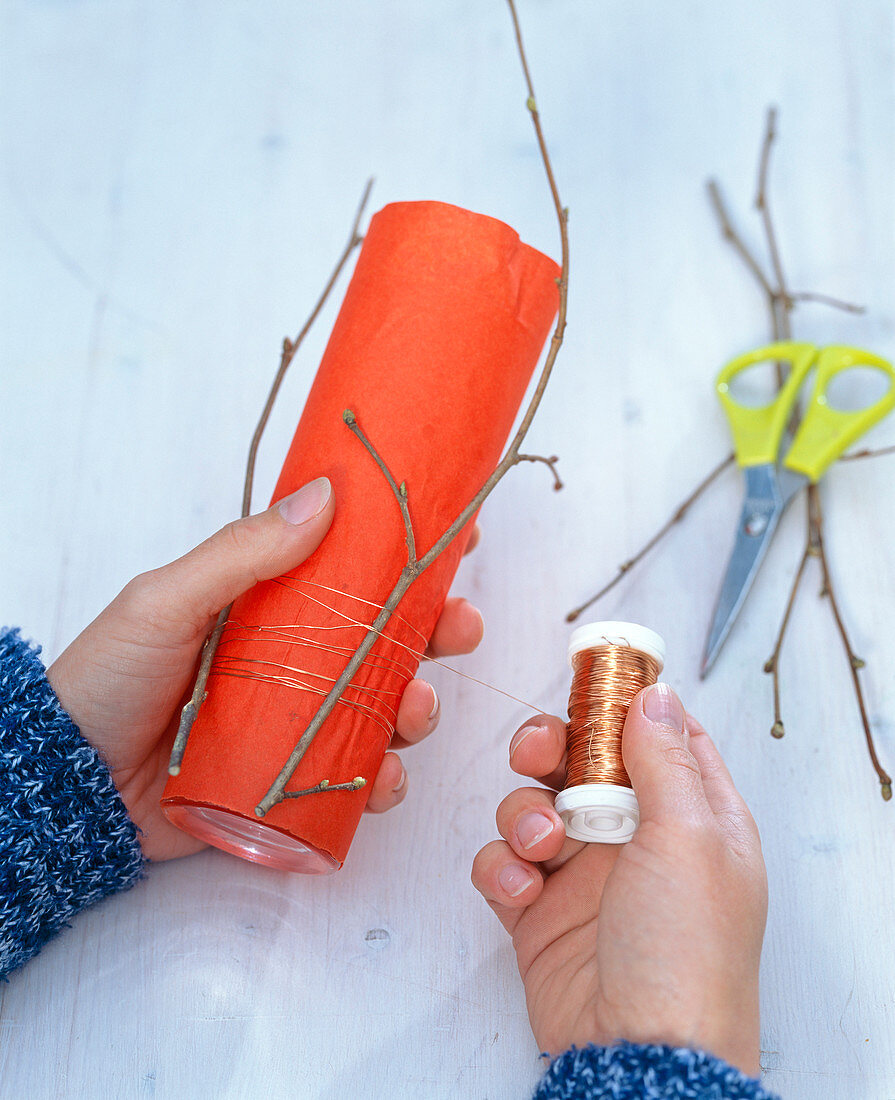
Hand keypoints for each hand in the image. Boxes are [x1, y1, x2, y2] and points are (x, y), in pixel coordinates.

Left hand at [47, 477, 483, 862]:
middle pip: (387, 643)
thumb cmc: (109, 678)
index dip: (409, 557)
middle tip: (459, 626)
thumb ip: (239, 553)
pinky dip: (384, 779)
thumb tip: (323, 497)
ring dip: (420, 708)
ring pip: (384, 711)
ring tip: (417, 710)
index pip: (353, 574)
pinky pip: (356, 780)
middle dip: (437, 633)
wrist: (69, 783)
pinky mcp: (294, 784)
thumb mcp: (166, 602)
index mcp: (272, 610)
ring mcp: (299, 725)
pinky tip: (385, 776)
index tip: (459, 537)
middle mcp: (296, 664)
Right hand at [471, 683, 767, 1076]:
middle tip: (540, 753)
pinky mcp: (538, 911)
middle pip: (583, 762)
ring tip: (541, 846)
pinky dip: (502, 868)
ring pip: (534, 805)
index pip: (660, 736)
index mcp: (692, 817)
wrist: (637, 1055)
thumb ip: (664, 759)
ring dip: (524, 814)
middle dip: (552, 748)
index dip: (624, 702)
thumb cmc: (685, 952)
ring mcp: (584, 875)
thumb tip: (656, 696)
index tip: (591, 674)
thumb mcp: (690, 839)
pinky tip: (521, 892)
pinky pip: (503, 863)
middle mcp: (638, 839)